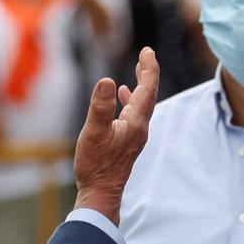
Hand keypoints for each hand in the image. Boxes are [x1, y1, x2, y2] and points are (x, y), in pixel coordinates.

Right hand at [72, 47, 158, 225]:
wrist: (101, 193)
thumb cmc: (95, 165)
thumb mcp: (93, 133)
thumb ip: (100, 107)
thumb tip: (106, 80)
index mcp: (136, 122)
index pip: (148, 89)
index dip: (149, 68)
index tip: (148, 51)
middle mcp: (140, 127)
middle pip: (149, 95)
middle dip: (148, 73)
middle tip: (146, 55)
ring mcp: (135, 135)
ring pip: (142, 104)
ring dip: (141, 86)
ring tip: (138, 71)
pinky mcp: (128, 142)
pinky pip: (134, 114)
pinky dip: (131, 101)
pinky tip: (122, 97)